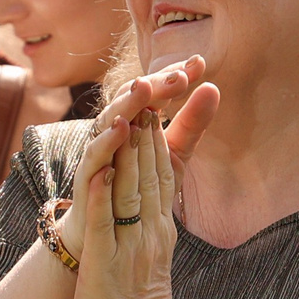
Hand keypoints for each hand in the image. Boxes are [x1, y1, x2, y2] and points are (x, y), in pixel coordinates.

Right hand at [53, 56, 217, 257]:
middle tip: (177, 74)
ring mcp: (97, 155)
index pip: (153, 92)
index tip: (198, 63)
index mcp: (132, 123)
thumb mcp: (170, 156)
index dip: (172, 76)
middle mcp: (111, 133)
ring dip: (124, 106)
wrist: (100, 236)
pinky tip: (120, 130)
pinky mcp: (85, 181)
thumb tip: (213, 88)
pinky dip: (104, 145)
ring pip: (108, 123)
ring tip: (143, 89)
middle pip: (130, 101)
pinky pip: (92, 160)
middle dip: (153, 86)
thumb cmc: (134, 190)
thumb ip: (189, 126)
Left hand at [72, 108, 181, 298]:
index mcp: (159, 229)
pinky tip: (96, 175)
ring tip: (125, 120)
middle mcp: (149, 233)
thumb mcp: (152, 254)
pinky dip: (99, 199)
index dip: (159, 141)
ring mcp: (128, 247)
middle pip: (149, 176)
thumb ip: (153, 223)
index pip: (162, 176)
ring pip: (129, 193)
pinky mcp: (105, 264)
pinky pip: (103, 227)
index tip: (155, 109)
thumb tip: (155, 198)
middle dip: (147, 135)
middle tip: (146, 96)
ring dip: (127, 156)